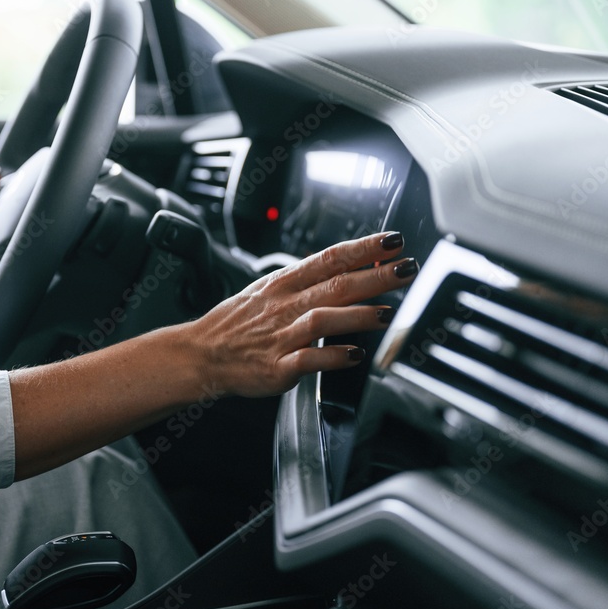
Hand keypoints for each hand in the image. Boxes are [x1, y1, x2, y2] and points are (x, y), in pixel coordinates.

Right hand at [191, 232, 416, 397]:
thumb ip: (306, 283)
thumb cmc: (235, 325)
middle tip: (406, 269)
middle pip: (335, 285)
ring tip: (387, 314)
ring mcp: (280, 336)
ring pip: (322, 319)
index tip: (392, 241)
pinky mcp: (276, 367)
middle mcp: (284, 306)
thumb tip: (348, 271)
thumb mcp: (267, 291)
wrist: (200, 355)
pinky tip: (354, 355)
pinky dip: (333, 357)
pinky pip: (308, 360)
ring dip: (358, 315)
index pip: (329, 258)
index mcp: (284, 283)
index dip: (363, 248)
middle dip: (375, 276)